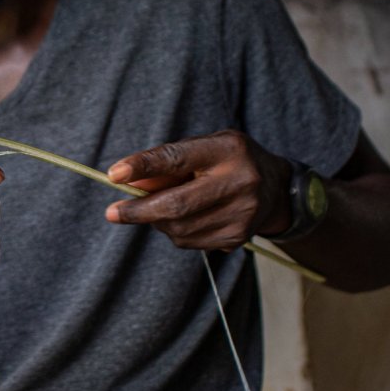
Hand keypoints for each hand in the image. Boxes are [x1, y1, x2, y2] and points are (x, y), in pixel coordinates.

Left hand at [105, 130, 291, 251]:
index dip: (143, 166)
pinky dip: (175, 232)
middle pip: (177, 205)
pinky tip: (185, 218)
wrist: (276, 188)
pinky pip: (190, 241)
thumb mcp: (201, 148)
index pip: (177, 157)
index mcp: (227, 149)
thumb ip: (165, 162)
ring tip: (160, 208)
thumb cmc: (226, 161)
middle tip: (112, 213)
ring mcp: (242, 214)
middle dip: (139, 211)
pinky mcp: (238, 238)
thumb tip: (126, 183)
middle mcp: (240, 182)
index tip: (114, 175)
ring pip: (179, 228)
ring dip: (158, 221)